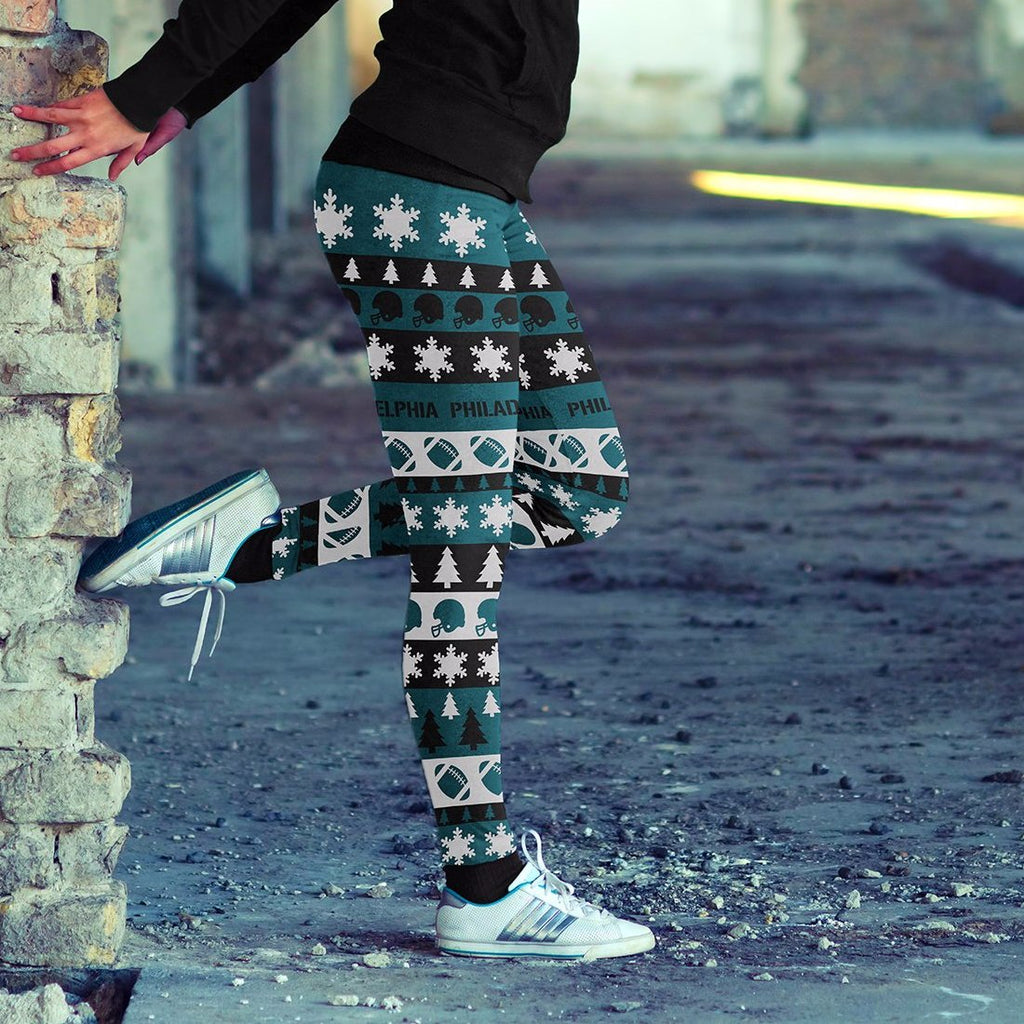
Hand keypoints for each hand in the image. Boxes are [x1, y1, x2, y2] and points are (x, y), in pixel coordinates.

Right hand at [9, 87, 185, 180]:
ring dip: (31, 115)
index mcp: (96, 149)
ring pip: (50, 117)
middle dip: (32, 151)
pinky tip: (37, 106)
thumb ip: (120, 163)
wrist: (139, 101)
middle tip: (16, 154)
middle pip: (53, 145)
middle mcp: (85, 134)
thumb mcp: (133, 149)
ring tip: (15, 113)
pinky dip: (49, 106)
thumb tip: (112, 177)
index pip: (68, 162)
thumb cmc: (138, 126)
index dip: (50, 168)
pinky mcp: (81, 101)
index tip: (36, 171)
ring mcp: (81, 116)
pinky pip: (62, 105)